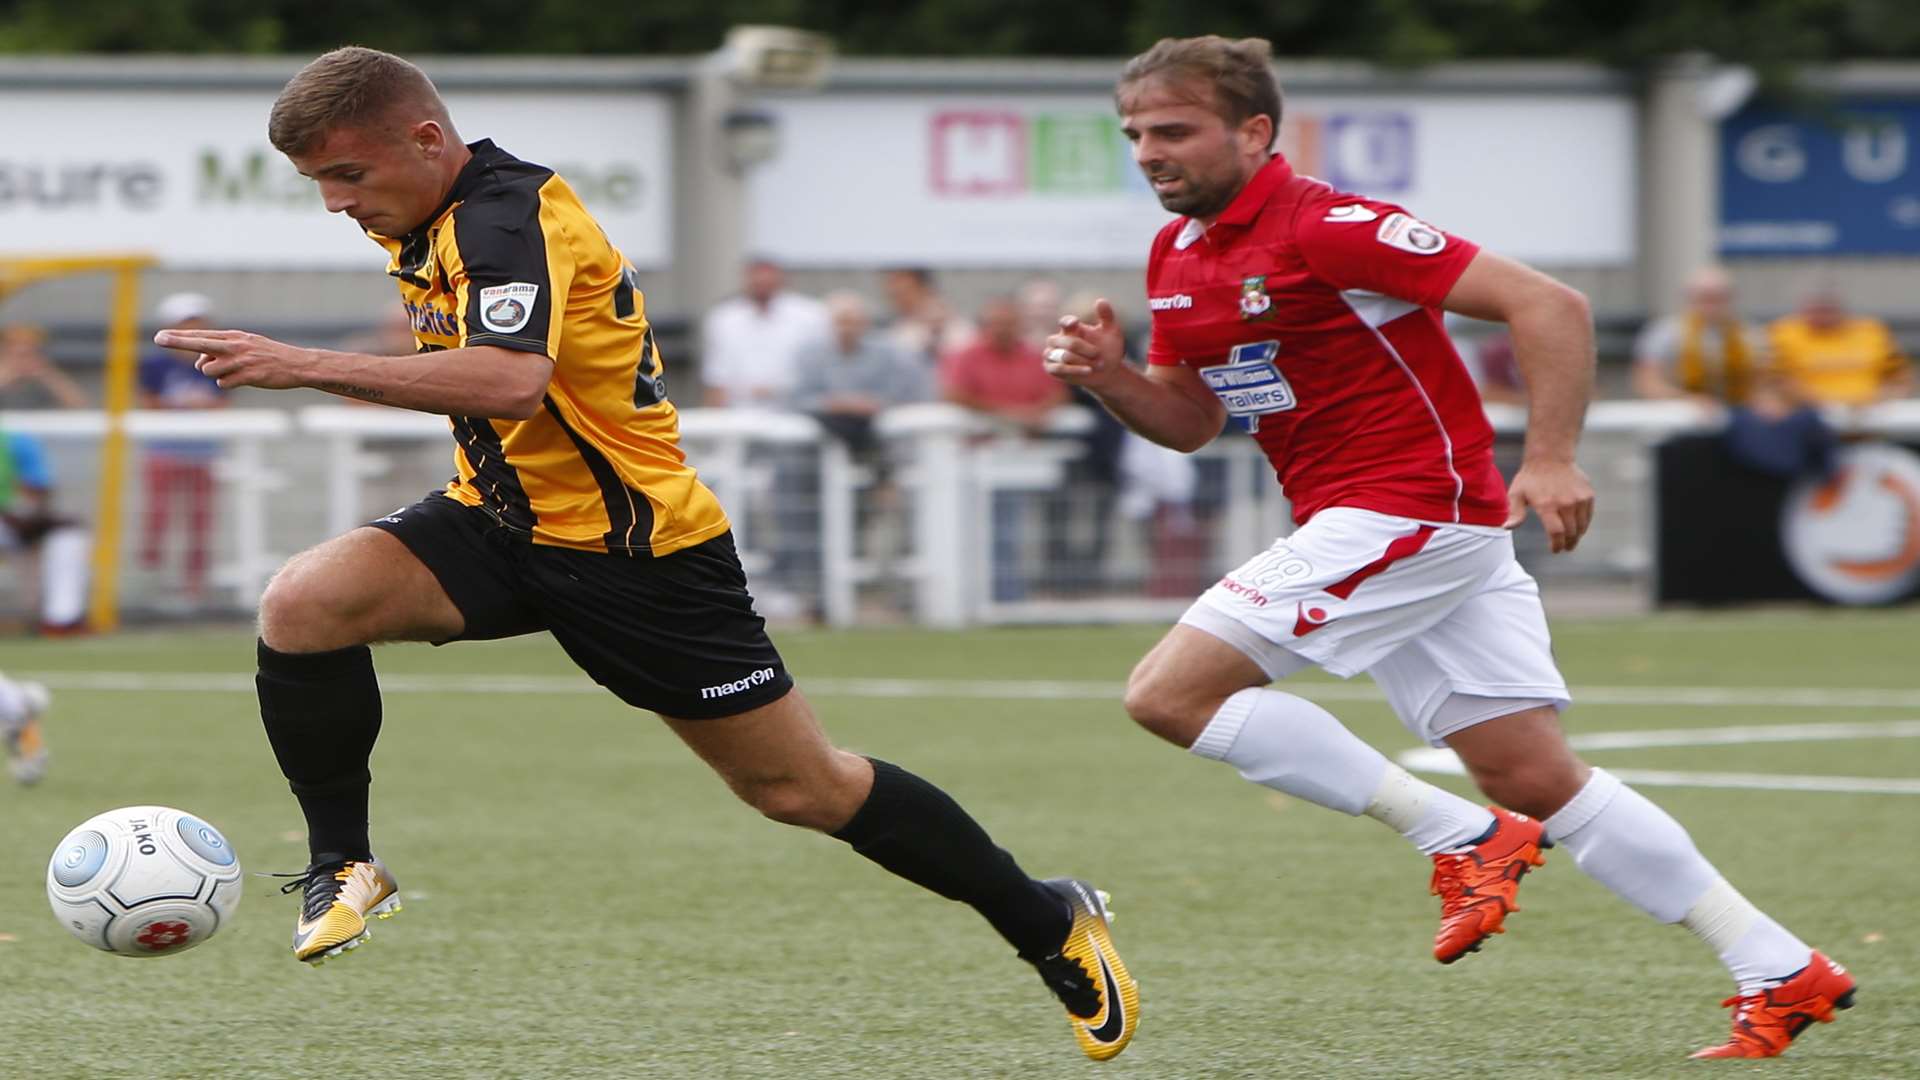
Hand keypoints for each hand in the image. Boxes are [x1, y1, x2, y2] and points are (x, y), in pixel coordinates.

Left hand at [153, 328, 311, 390]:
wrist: (297, 364)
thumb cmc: (270, 355)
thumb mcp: (247, 346)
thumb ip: (222, 351)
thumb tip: (199, 363)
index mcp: (234, 337)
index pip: (201, 336)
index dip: (179, 337)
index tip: (159, 336)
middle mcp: (235, 346)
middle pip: (199, 344)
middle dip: (177, 342)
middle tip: (158, 338)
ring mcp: (240, 361)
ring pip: (209, 370)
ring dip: (216, 374)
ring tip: (236, 371)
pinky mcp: (247, 376)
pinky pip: (223, 384)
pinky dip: (229, 384)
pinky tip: (245, 379)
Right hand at [1043, 298, 1127, 391]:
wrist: (1108, 371)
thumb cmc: (1109, 349)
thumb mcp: (1112, 331)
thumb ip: (1107, 316)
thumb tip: (1100, 300)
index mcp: (1071, 328)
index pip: (1065, 322)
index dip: (1068, 322)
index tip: (1076, 323)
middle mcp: (1058, 339)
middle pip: (1066, 341)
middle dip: (1083, 348)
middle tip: (1098, 353)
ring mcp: (1053, 354)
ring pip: (1062, 356)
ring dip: (1081, 360)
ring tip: (1098, 364)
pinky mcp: (1051, 368)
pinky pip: (1058, 368)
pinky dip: (1075, 370)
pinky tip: (1088, 370)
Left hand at [1505, 458, 1593, 553]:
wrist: (1550, 457)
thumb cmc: (1530, 478)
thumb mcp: (1516, 494)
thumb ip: (1515, 513)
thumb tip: (1506, 527)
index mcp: (1547, 505)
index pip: (1556, 533)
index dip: (1557, 545)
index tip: (1555, 550)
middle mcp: (1565, 503)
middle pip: (1571, 532)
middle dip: (1568, 543)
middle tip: (1565, 548)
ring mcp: (1579, 499)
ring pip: (1581, 526)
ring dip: (1577, 536)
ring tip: (1572, 541)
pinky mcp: (1588, 495)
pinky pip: (1588, 515)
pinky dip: (1584, 524)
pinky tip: (1578, 527)